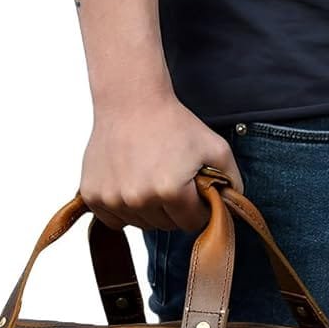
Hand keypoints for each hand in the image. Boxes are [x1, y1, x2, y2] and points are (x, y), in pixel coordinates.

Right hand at [80, 89, 243, 231]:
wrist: (130, 101)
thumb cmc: (175, 123)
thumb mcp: (215, 148)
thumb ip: (232, 182)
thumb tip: (235, 209)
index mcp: (172, 191)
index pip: (192, 224)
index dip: (197, 209)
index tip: (193, 192)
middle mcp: (140, 198)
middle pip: (165, 226)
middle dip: (173, 210)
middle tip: (171, 181)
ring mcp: (114, 198)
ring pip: (140, 225)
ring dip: (148, 210)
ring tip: (149, 179)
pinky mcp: (93, 195)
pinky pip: (113, 220)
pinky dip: (122, 209)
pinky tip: (129, 184)